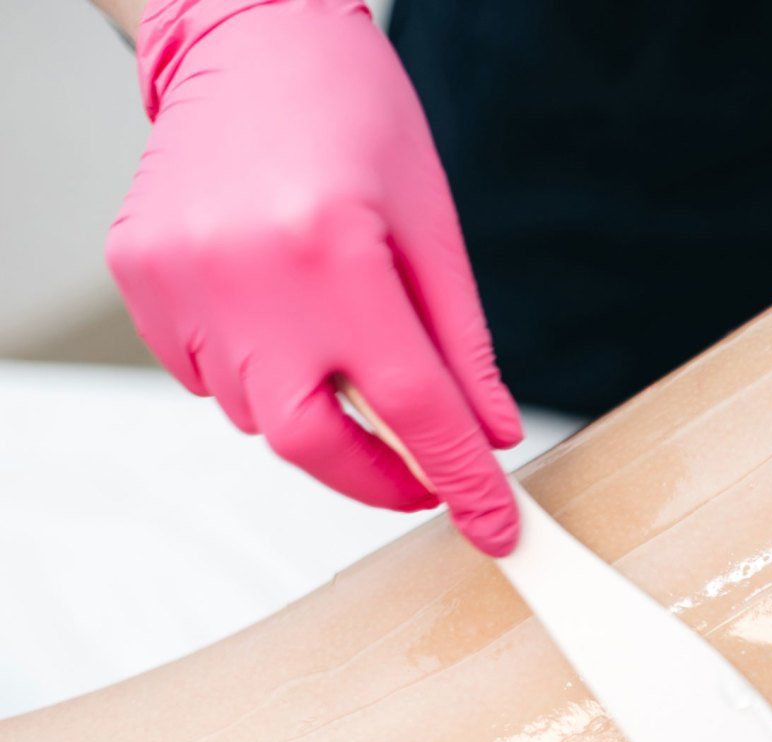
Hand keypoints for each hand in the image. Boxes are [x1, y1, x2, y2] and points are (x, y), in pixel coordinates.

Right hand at [108, 0, 522, 553]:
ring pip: (259, 412)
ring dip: (315, 407)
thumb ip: (461, 345)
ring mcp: (181, 280)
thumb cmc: (351, 114)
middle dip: (377, 481)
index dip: (461, 481)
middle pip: (315, 442)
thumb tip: (488, 436)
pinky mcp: (140, 277)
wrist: (250, 36)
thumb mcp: (432, 226)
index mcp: (335, 254)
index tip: (497, 528)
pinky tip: (279, 308)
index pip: (413, 408)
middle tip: (422, 482)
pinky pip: (208, 372)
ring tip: (339, 337)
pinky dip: (257, 370)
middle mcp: (246, 274)